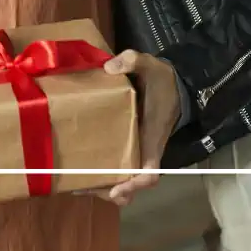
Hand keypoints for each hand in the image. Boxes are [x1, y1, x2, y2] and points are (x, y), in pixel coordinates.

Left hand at [93, 50, 181, 205]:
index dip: (134, 185)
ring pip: (123, 177)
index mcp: (152, 137)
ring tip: (75, 183)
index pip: (150, 173)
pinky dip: (103, 171)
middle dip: (110, 191)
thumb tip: (110, 67)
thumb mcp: (150, 64)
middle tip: (81, 187)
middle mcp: (145, 149)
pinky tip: (80, 166)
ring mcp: (137, 148)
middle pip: (132, 183)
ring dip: (103, 185)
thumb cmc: (162, 79)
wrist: (174, 82)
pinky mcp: (129, 143)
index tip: (115, 190)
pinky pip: (118, 163)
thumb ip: (133, 60)